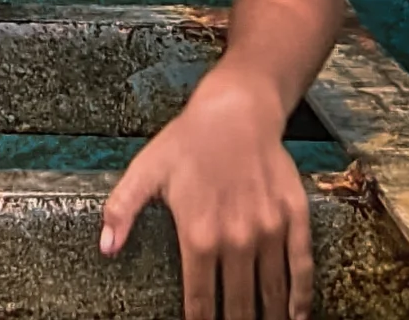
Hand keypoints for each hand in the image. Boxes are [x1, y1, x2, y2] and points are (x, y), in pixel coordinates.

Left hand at [101, 78, 311, 319]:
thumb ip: (123, 209)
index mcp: (199, 235)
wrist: (237, 108)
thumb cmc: (188, 140)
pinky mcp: (294, 217)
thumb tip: (106, 249)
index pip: (199, 301)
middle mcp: (236, 239)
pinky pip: (302, 266)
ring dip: (267, 315)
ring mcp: (269, 230)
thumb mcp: (146, 170)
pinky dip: (302, 297)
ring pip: (271, 291)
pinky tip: (297, 315)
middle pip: (237, 304)